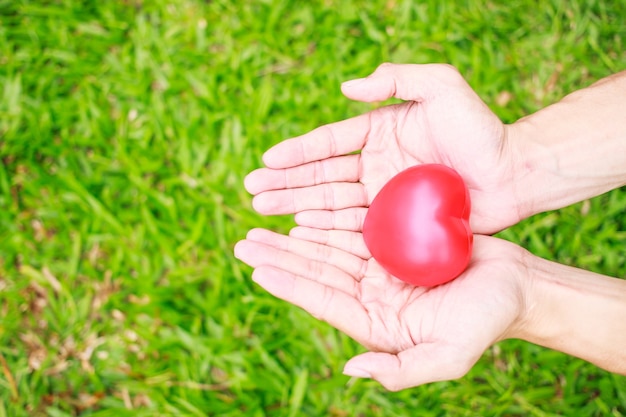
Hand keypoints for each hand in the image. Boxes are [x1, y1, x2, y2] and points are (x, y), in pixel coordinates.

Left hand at [234, 229, 528, 390]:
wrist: (513, 287)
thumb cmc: (485, 322)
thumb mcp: (448, 356)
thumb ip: (400, 370)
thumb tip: (349, 371)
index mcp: (376, 323)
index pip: (323, 300)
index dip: (290, 283)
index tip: (257, 267)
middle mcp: (370, 296)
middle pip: (316, 273)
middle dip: (279, 256)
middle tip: (243, 241)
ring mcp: (379, 270)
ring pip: (327, 249)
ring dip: (294, 236)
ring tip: (260, 224)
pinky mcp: (391, 246)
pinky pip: (351, 231)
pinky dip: (326, 221)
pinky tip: (301, 211)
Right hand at [245, 63, 522, 234]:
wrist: (513, 174)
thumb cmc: (481, 130)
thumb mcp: (443, 88)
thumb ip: (397, 79)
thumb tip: (345, 89)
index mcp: (380, 132)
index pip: (330, 142)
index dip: (298, 152)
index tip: (267, 160)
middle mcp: (375, 165)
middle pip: (322, 175)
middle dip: (285, 183)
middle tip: (251, 192)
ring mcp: (383, 196)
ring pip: (330, 202)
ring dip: (296, 206)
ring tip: (263, 211)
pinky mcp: (394, 224)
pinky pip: (353, 227)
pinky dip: (325, 229)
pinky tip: (299, 231)